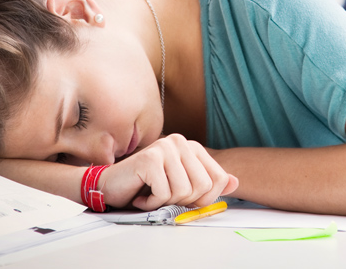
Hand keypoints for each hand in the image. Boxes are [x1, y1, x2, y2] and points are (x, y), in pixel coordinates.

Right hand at [98, 133, 238, 210]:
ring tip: (152, 192)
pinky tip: (142, 193)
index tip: (186, 198)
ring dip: (165, 202)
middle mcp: (180, 142)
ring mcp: (165, 148)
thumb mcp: (182, 185)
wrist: (111, 186)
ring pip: (184, 192)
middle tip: (165, 195)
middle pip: (203, 187)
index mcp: (192, 147)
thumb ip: (209, 183)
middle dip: (184, 200)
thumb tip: (235, 182)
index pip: (218, 179)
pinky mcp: (150, 159)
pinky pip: (164, 193)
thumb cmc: (145, 186)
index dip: (204, 198)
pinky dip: (152, 202)